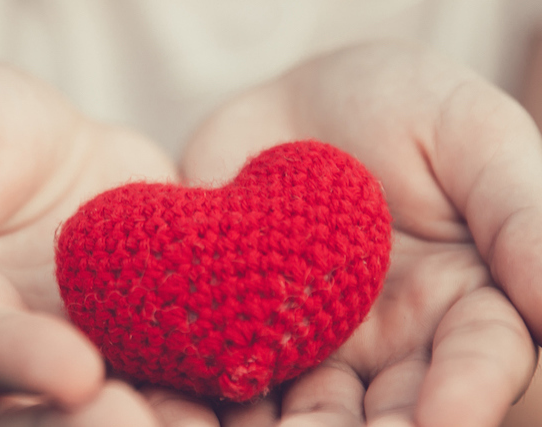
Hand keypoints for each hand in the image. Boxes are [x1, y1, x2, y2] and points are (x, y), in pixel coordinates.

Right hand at [0, 63, 217, 424]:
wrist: (44, 156)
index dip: (5, 362)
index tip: (76, 370)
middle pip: (14, 419)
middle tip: (139, 421)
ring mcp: (45, 383)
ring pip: (82, 424)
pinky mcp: (120, 375)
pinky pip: (156, 403)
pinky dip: (192, 410)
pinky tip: (233, 411)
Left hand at [182, 41, 541, 426]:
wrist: (284, 104)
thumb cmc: (398, 105)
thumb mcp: (470, 134)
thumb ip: (519, 213)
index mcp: (467, 303)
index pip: (482, 356)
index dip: (469, 390)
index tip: (446, 417)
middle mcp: (393, 348)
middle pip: (391, 411)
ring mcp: (310, 351)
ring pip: (306, 413)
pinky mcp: (234, 341)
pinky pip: (222, 384)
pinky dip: (207, 407)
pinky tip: (188, 415)